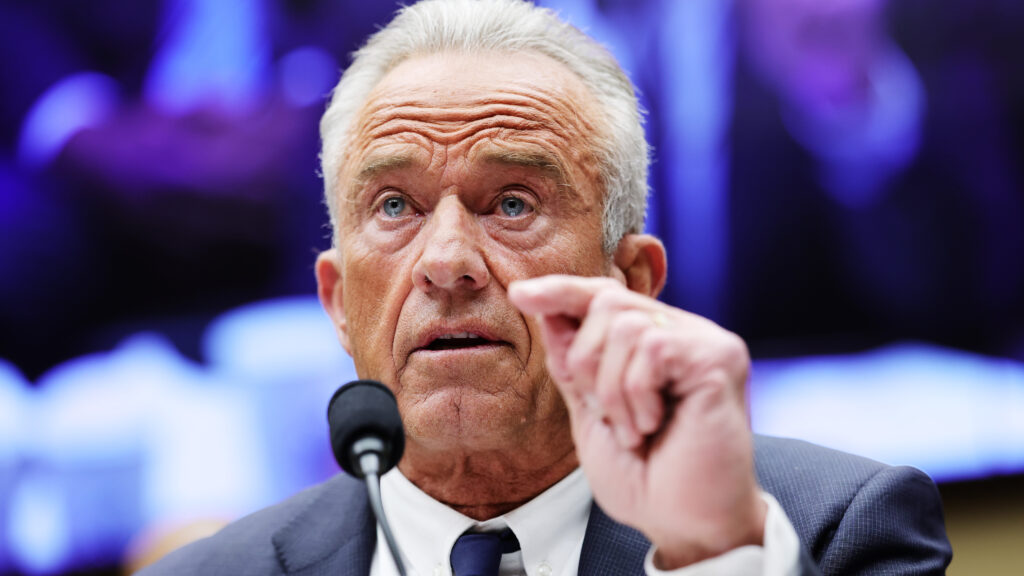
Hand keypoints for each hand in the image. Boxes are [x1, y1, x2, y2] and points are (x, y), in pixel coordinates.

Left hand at [509, 275, 765, 568]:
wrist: (685, 526)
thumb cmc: (646, 480)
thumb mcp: (590, 414)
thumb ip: (573, 364)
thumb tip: (548, 311)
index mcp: (656, 342)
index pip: (604, 295)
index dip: (561, 290)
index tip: (520, 295)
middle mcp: (685, 333)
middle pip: (607, 302)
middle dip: (586, 362)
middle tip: (608, 415)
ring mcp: (706, 342)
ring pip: (625, 325)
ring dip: (612, 389)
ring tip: (636, 429)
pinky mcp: (720, 357)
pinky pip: (652, 348)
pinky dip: (636, 394)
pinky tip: (654, 424)